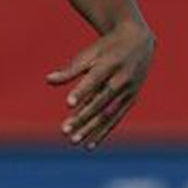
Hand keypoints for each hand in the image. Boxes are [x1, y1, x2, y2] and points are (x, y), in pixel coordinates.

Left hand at [48, 22, 154, 149]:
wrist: (138, 42)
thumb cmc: (107, 48)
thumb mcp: (89, 54)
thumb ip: (70, 70)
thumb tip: (48, 80)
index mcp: (110, 64)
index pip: (94, 80)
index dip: (82, 92)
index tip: (68, 104)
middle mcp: (122, 79)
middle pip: (101, 102)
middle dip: (83, 117)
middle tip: (65, 130)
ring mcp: (129, 91)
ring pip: (108, 114)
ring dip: (91, 129)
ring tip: (73, 141)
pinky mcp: (131, 100)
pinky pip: (116, 119)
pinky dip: (103, 132)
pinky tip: (90, 144)